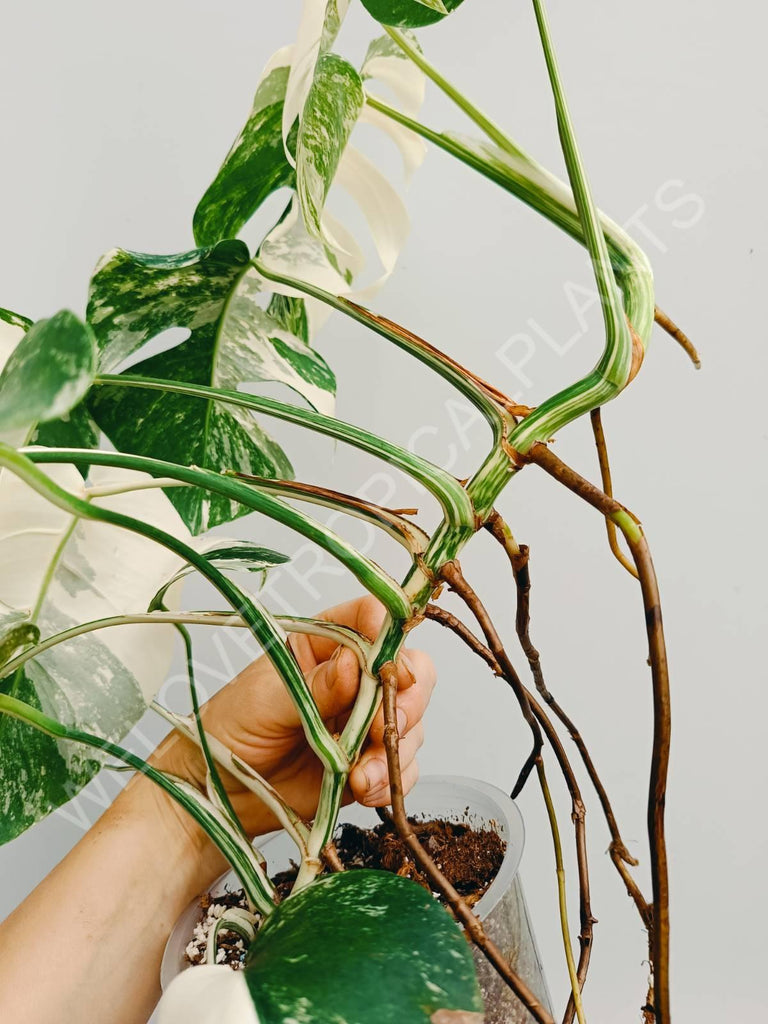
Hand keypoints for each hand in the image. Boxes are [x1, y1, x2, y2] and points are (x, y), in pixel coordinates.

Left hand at [156, 595, 435, 840]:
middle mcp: (351, 679)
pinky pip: (399, 765)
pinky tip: (364, 788)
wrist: (216, 792)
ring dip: (393, 748)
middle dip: (406, 700)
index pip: (369, 621)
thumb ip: (315, 686)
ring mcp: (361, 721)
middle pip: (408, 672)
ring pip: (410, 723)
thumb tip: (353, 664)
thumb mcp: (266, 700)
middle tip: (383, 726)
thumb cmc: (228, 730)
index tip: (386, 661)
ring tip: (361, 775)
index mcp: (323, 645)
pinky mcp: (366, 762)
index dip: (388, 634)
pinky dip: (390, 778)